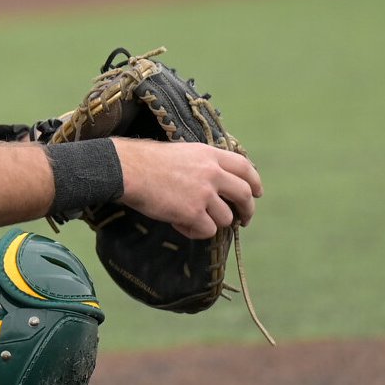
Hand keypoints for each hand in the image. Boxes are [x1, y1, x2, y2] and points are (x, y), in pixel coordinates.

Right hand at [114, 138, 262, 239]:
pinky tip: (181, 225)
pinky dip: (196, 232)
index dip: (255, 181)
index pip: (245, 167)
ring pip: (226, 217)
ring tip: (193, 220)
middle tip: (243, 220)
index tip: (257, 193)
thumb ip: (201, 164)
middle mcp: (212, 173)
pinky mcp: (193, 212)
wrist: (127, 170)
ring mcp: (204, 194)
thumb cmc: (145, 161)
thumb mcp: (180, 153)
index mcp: (209, 155)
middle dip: (247, 211)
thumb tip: (215, 183)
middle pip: (244, 194)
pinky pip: (207, 231)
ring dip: (213, 222)